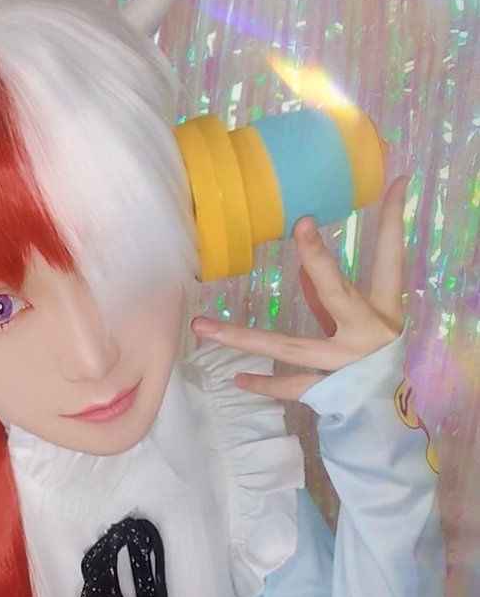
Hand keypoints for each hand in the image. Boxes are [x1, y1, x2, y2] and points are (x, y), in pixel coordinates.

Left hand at [190, 177, 408, 400]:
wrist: (386, 413)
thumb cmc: (371, 356)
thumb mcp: (362, 319)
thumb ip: (328, 295)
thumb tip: (300, 266)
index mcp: (381, 309)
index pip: (391, 257)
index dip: (393, 221)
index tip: (394, 184)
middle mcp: (366, 333)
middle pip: (339, 292)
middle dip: (321, 259)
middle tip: (302, 225)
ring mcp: (344, 364)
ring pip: (291, 347)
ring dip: (243, 337)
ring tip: (202, 326)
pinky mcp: (328, 391)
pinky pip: (292, 386)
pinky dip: (265, 383)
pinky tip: (237, 378)